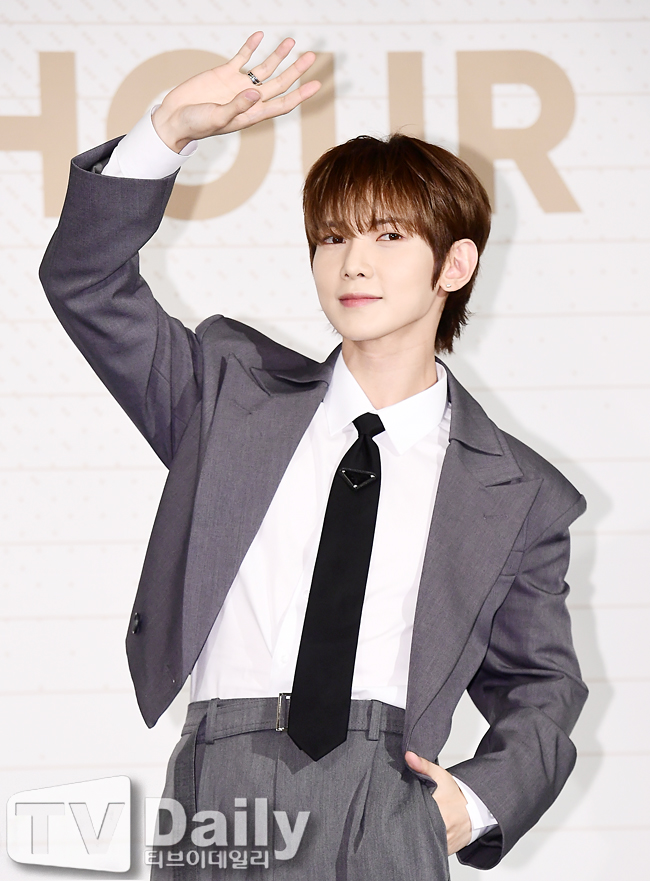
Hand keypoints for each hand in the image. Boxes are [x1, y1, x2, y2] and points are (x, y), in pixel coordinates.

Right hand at [152, 32, 320, 151]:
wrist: (175, 117)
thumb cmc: (196, 125)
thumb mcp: (216, 117)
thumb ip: (236, 107)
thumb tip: (255, 93)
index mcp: (252, 114)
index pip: (282, 103)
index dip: (300, 94)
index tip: (315, 84)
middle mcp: (249, 99)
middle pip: (279, 83)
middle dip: (295, 70)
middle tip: (311, 56)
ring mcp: (238, 85)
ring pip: (264, 68)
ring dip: (277, 55)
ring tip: (290, 41)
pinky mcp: (224, 73)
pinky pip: (242, 58)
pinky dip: (250, 47)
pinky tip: (259, 36)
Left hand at [404, 751, 471, 854]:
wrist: (475, 809)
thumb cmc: (455, 793)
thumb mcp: (440, 775)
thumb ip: (422, 765)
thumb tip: (408, 756)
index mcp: (440, 810)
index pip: (415, 816)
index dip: (404, 814)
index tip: (396, 810)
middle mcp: (443, 829)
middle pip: (417, 832)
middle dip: (407, 826)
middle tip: (400, 818)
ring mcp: (445, 842)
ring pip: (424, 843)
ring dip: (416, 836)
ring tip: (411, 826)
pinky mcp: (447, 851)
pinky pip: (432, 849)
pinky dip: (425, 844)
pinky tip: (421, 834)